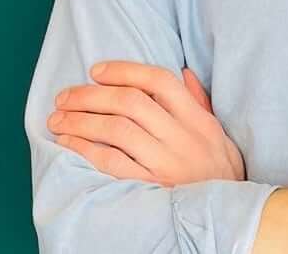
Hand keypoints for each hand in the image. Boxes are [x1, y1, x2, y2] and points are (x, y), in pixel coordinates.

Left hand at [47, 61, 245, 187]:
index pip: (160, 81)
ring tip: (57, 117)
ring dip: (82, 120)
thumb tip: (183, 72)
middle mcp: (181, 137)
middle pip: (131, 103)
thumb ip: (199, 101)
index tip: (97, 70)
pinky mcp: (148, 189)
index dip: (125, 71)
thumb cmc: (219, 170)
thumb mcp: (217, 132)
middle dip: (92, 95)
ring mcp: (164, 164)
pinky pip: (111, 163)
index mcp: (197, 119)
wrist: (230, 216)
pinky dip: (85, 149)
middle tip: (65, 95)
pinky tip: (68, 142)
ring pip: (117, 130)